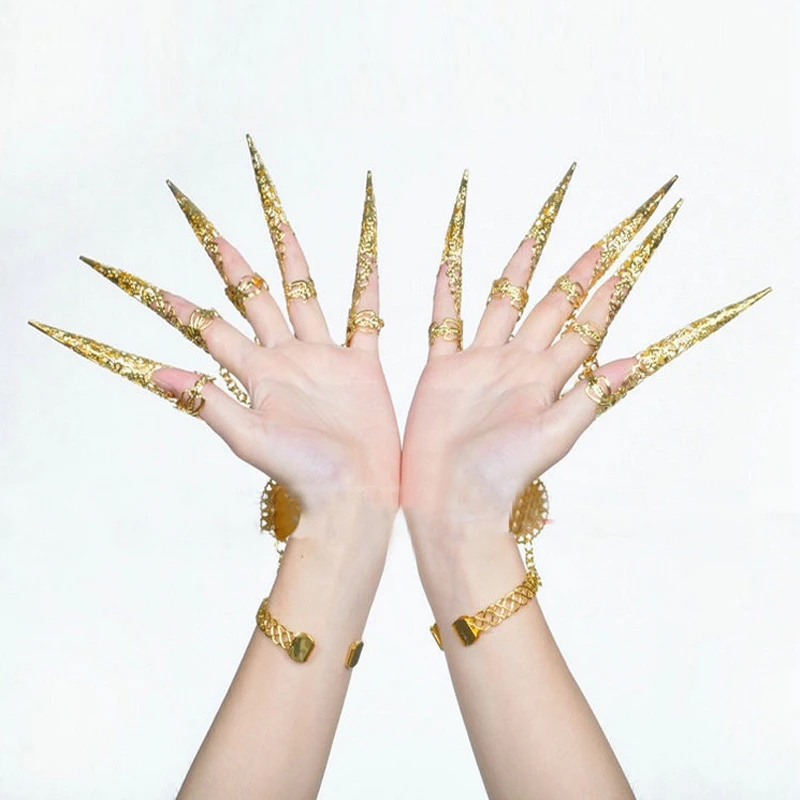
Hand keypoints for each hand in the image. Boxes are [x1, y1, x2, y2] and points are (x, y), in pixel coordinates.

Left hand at [156, 165, 401, 521]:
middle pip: (255, 298)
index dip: (179, 307)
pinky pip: (364, 318)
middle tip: (209, 225)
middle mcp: (286, 358)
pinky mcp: (361, 366)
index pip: (211, 329)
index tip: (147, 283)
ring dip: (293, 259)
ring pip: (305, 296)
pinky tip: (368, 258)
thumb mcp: (249, 436)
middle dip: (232, 263)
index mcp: (258, 373)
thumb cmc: (304, 472)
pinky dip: (367, 289)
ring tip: (280, 220)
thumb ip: (210, 401)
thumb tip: (157, 374)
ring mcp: (324, 358)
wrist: (354, 491)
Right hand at [402, 172, 765, 537]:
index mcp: (546, 377)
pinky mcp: (444, 371)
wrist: (452, 498)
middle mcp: (517, 363)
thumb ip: (588, 394)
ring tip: (534, 233)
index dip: (607, 293)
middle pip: (552, 306)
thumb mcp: (554, 434)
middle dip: (577, 273)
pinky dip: (446, 296)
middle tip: (602, 239)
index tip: (628, 260)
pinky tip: (450, 266)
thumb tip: (634, 360)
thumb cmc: (503, 475)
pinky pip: (446, 325)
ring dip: (518, 270)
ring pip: (502, 304)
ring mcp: (480, 363)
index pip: (584, 325)